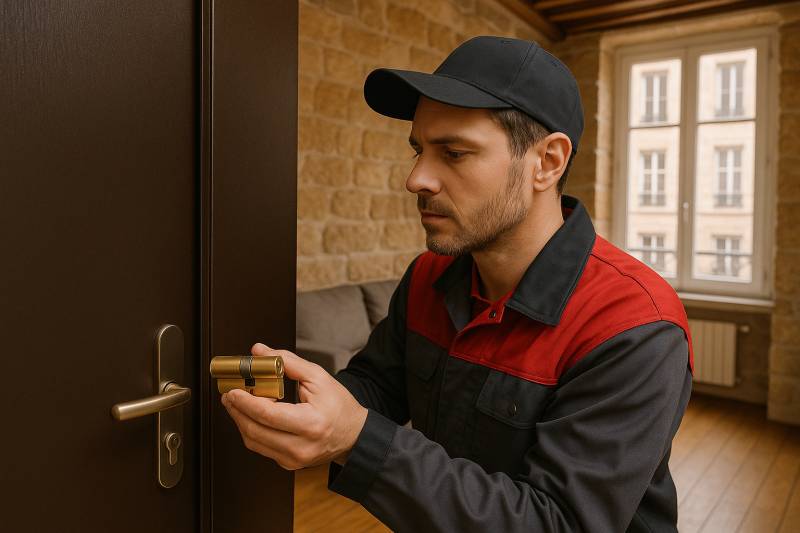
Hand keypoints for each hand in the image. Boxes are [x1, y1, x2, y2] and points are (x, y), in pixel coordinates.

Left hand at [221, 343, 367, 469]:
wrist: (354, 435)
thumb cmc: (339, 406)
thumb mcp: (318, 377)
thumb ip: (287, 362)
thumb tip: (259, 352)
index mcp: (311, 424)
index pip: (268, 415)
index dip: (245, 402)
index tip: (233, 390)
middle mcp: (301, 447)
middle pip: (255, 430)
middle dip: (237, 411)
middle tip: (229, 394)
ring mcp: (293, 459)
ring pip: (253, 441)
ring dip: (241, 421)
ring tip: (237, 403)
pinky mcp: (288, 464)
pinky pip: (261, 448)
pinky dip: (252, 430)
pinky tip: (252, 416)